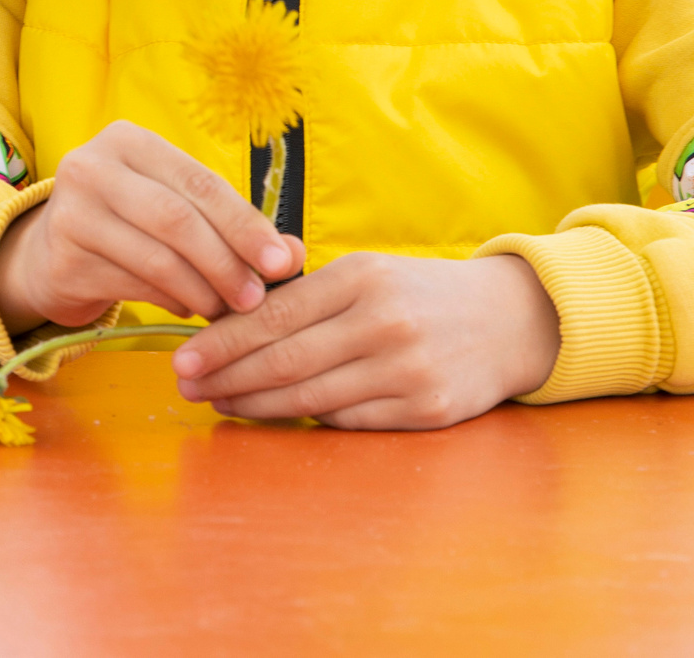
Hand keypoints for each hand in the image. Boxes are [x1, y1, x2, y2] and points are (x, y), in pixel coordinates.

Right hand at [0, 119, 302, 331]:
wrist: (49, 255)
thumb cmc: (129, 223)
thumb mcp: (177, 209)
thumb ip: (233, 226)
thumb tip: (294, 256)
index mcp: (128, 141)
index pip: (200, 182)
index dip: (244, 225)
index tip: (281, 263)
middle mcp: (93, 167)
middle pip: (178, 220)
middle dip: (226, 263)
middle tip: (255, 298)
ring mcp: (71, 213)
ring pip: (157, 258)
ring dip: (203, 291)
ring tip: (225, 309)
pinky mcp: (63, 259)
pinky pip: (134, 285)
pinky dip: (172, 301)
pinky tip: (188, 307)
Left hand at [169, 251, 560, 429]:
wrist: (511, 319)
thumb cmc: (420, 293)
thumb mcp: (368, 272)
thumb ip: (307, 293)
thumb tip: (230, 322)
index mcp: (362, 277)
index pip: (276, 314)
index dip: (223, 342)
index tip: (182, 358)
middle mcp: (383, 322)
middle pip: (285, 360)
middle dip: (226, 377)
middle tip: (185, 387)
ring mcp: (407, 369)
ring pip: (310, 398)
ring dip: (256, 405)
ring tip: (220, 403)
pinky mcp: (426, 410)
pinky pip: (348, 422)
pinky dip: (307, 419)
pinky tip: (276, 415)